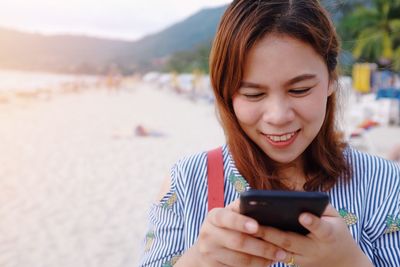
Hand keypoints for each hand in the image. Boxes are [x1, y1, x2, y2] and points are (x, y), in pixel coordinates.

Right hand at [176, 199, 285, 266]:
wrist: (206, 248)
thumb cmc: (226, 225)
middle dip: (262, 247)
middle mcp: (208, 234)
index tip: (256, 226)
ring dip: (262, 259)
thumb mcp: (230, 214)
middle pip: (238, 242)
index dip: (240, 222)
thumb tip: (264, 204)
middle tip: (281, 250)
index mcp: (213, 216)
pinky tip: (266, 263)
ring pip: (241, 259)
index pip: (226, 218)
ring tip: (279, 256)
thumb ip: (243, 208)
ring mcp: (209, 253)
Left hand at [255, 204, 372, 266]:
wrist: (343, 263)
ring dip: (263, 243)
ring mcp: (304, 259)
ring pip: (281, 252)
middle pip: (292, 242)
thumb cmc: (336, 231)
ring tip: (247, 230)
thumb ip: (319, 205)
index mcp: (330, 235)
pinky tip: (249, 238)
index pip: (322, 229)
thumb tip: (295, 194)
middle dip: (272, 233)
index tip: (302, 215)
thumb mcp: (335, 217)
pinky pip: (277, 257)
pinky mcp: (294, 264)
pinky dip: (263, 249)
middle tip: (256, 224)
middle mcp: (315, 250)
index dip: (313, 223)